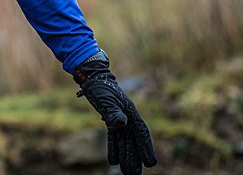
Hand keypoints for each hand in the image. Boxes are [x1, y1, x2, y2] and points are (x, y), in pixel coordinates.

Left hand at [75, 51, 156, 174]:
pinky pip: (115, 137)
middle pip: (134, 141)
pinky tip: (113, 161)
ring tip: (126, 172)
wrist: (92, 78)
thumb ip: (113, 112)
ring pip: (125, 141)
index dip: (146, 148)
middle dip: (135, 157)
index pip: (141, 133)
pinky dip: (114, 148)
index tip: (150, 163)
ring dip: (126, 156)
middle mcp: (128, 117)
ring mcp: (120, 119)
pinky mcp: (111, 119)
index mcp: (131, 112)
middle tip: (134, 174)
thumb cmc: (100, 87)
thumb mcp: (105, 99)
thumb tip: (122, 124)